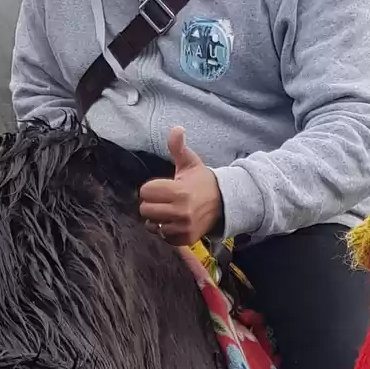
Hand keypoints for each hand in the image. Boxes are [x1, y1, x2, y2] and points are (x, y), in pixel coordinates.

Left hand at [139, 129, 222, 245]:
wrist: (224, 202)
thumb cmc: (202, 181)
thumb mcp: (190, 162)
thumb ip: (178, 147)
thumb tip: (176, 129)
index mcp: (179, 191)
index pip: (146, 191)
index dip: (151, 188)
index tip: (161, 187)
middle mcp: (181, 211)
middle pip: (145, 209)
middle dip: (151, 203)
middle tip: (163, 200)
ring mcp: (183, 227)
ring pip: (153, 225)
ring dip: (158, 219)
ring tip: (169, 211)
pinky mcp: (186, 239)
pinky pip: (163, 237)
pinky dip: (166, 231)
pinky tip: (174, 222)